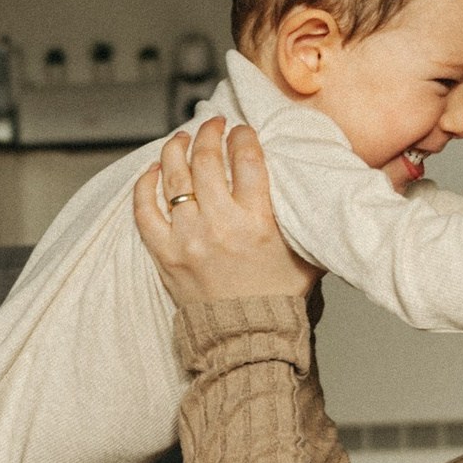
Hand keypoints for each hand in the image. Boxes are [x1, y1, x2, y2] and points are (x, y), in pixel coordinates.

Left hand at [133, 118, 319, 305]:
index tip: (242, 131)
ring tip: (182, 138)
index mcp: (257, 222)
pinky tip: (153, 170)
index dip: (243, 136)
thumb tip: (318, 182)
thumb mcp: (307, 253)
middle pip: (206, 159)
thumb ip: (307, 218)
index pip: (246, 159)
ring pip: (173, 176)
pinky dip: (145, 185)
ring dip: (176, 149)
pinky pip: (144, 210)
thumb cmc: (278, 296)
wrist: (247, 337)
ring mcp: (188, 239)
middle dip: (209, 133)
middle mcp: (220, 225)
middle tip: (213, 125)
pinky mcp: (165, 254)